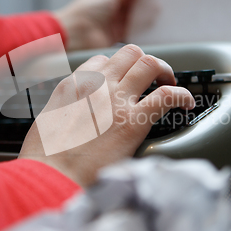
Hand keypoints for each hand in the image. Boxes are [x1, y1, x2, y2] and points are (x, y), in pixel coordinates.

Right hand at [19, 45, 194, 186]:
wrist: (50, 177)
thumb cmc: (44, 158)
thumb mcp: (47, 121)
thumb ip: (66, 108)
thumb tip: (76, 112)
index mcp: (74, 85)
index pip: (101, 60)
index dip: (117, 68)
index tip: (124, 79)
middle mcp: (97, 85)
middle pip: (129, 54)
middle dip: (143, 61)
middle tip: (152, 76)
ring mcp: (117, 100)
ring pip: (148, 64)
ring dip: (164, 70)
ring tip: (169, 83)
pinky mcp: (134, 121)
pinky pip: (166, 96)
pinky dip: (181, 95)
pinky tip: (186, 103)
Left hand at [54, 0, 144, 51]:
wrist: (75, 36)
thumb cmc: (86, 11)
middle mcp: (111, 7)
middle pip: (133, 2)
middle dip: (146, 0)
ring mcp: (113, 22)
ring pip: (134, 16)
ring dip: (145, 14)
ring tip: (158, 11)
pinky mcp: (115, 36)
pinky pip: (132, 31)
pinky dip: (141, 29)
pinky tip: (150, 26)